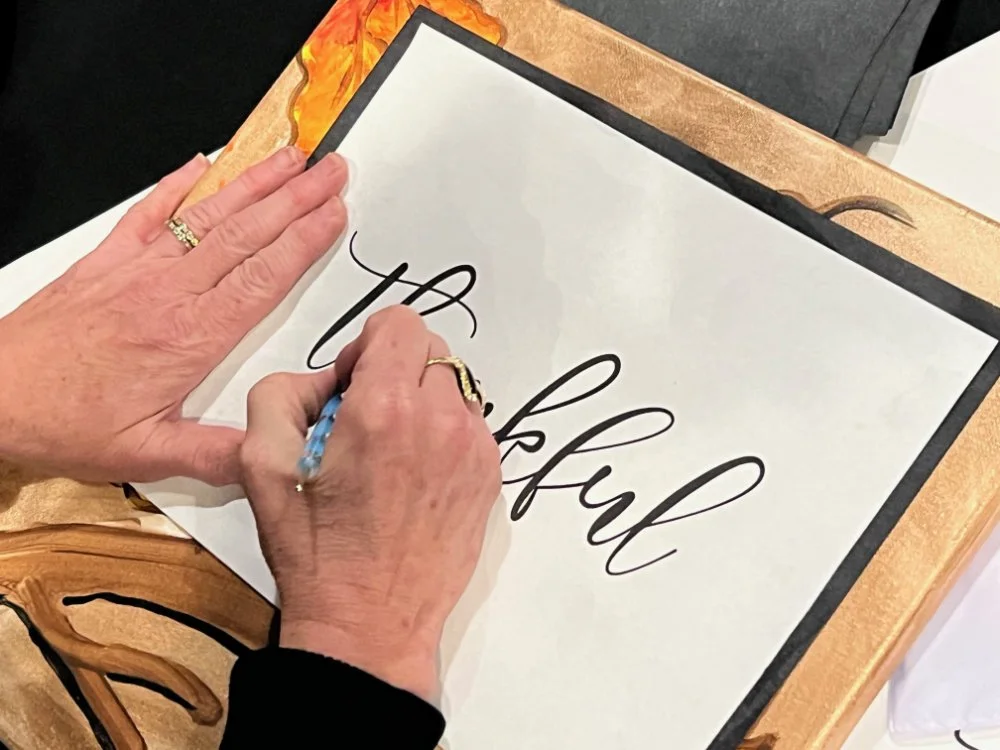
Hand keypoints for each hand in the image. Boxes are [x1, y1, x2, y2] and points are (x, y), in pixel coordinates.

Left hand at [0, 147, 346, 483]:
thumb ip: (215, 453)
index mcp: (190, 337)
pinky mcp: (106, 261)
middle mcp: (169, 294)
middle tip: (333, 170)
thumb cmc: (63, 420)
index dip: (305, 240)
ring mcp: (138, 270)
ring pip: (210, 217)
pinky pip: (150, 211)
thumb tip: (272, 456)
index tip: (335, 212)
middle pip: (248, 235)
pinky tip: (202, 163)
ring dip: (256, 184)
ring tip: (291, 159)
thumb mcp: (146, 454)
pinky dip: (178, 184)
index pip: (263, 277)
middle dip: (298, 198)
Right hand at [240, 306, 501, 700]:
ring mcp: (474, 450)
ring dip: (423, 400)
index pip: (399, 323)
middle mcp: (440, 421)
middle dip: (395, 369)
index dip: (366, 346)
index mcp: (385, 410)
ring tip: (391, 452)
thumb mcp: (261, 465)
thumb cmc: (316, 554)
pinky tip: (414, 476)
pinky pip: (470, 425)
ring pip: (454, 385)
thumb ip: (282, 392)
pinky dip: (444, 433)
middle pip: (430, 349)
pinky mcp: (490, 477)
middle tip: (365, 418)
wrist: (370, 625)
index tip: (350, 385)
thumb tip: (325, 377)